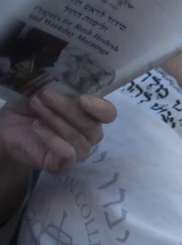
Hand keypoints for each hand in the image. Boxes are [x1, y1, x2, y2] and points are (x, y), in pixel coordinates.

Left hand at [0, 89, 115, 173]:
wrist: (8, 130)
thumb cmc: (29, 110)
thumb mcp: (43, 93)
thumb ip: (58, 89)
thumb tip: (59, 79)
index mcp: (91, 116)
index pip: (108, 113)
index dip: (100, 107)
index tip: (82, 99)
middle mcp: (90, 135)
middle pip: (90, 124)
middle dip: (66, 107)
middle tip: (45, 94)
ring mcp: (79, 151)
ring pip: (75, 136)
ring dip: (53, 118)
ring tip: (35, 104)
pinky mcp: (63, 165)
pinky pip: (66, 153)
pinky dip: (51, 138)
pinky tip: (37, 127)